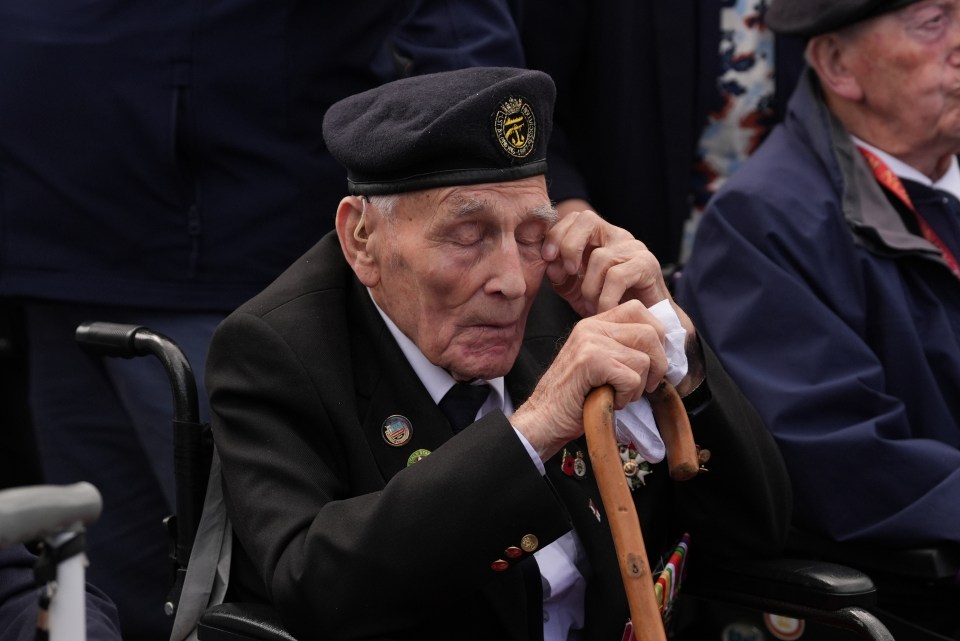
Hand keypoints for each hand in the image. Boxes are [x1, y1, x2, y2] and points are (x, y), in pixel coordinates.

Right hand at [510, 300, 667, 460]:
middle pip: (650, 332)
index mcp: (594, 323)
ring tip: (616, 395)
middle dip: (657, 364)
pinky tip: (608, 400)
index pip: (639, 310)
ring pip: (643, 359)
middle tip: (645, 386)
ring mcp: (590, 342)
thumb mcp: (601, 363)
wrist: (543, 419)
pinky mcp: (591, 361)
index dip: (657, 337)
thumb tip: (665, 347)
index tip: (652, 363)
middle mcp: (591, 326)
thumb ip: (624, 348)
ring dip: (637, 386)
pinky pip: (632, 378)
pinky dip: (625, 397)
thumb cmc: (575, 398)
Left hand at [541, 209, 670, 315]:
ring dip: (589, 288)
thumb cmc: (610, 305)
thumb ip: (561, 276)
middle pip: (587, 219)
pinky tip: (604, 309)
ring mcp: (634, 248)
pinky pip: (617, 276)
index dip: (556, 234)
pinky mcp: (647, 265)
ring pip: (600, 257)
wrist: (642, 325)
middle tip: (567, 273)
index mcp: (599, 237)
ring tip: (592, 305)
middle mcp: (617, 236)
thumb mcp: (577, 289)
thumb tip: (551, 265)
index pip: (574, 218)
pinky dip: (605, 298)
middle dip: (569, 245)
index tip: (547, 258)